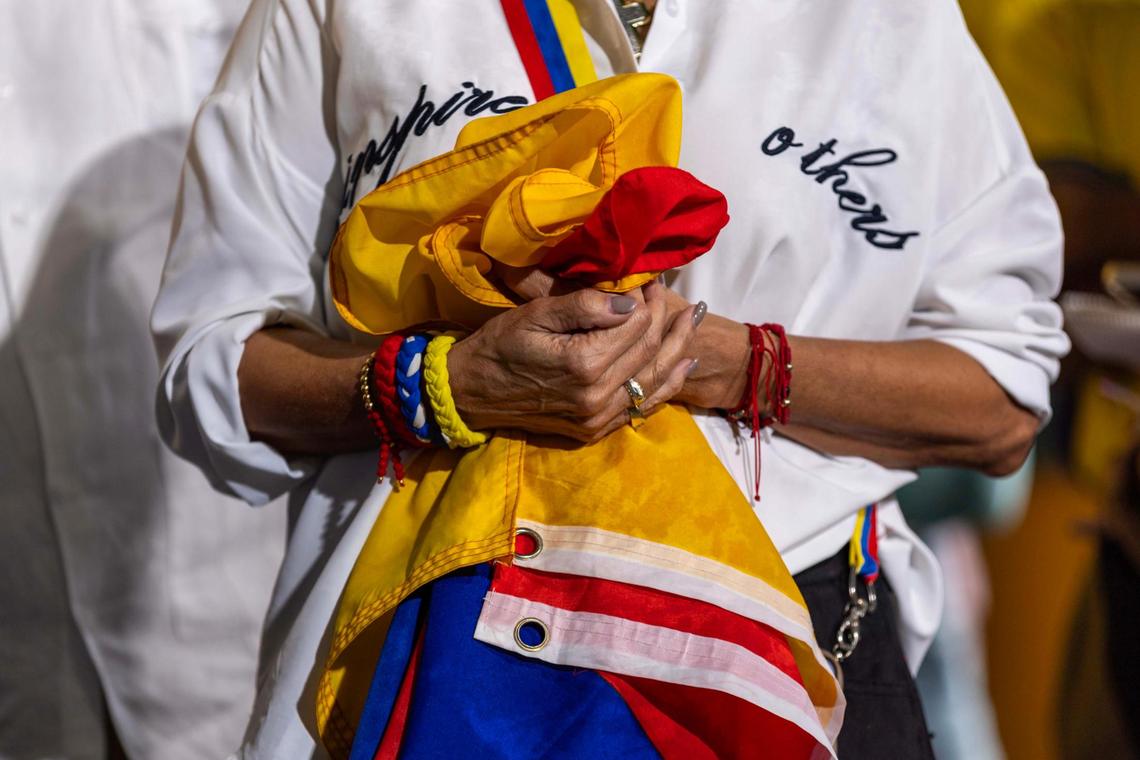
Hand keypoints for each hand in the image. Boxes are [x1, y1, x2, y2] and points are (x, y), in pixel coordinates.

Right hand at [448, 281, 701, 442]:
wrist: (471, 392)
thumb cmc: (499, 345)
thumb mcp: (536, 314)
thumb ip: (586, 306)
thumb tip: (630, 303)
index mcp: (583, 363)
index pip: (636, 326)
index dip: (648, 301)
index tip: (649, 281)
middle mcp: (597, 395)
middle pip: (650, 352)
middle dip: (667, 321)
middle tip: (676, 298)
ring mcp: (598, 417)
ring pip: (654, 381)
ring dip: (679, 350)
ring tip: (694, 323)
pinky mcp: (595, 430)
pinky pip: (641, 407)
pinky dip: (667, 385)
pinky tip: (683, 365)